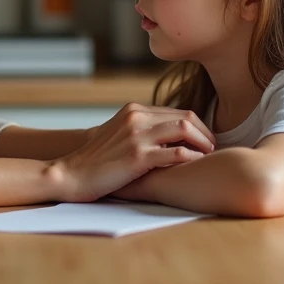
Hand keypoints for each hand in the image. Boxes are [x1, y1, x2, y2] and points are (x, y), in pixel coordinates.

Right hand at [49, 103, 215, 202]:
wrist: (71, 174)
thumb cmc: (95, 160)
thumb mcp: (118, 134)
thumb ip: (140, 129)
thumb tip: (167, 136)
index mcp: (133, 110)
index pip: (176, 111)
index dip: (196, 125)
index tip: (205, 139)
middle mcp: (136, 117)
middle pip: (185, 116)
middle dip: (204, 132)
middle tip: (212, 148)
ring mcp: (137, 135)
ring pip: (184, 129)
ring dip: (202, 142)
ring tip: (208, 156)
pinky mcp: (137, 156)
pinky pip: (175, 153)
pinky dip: (191, 157)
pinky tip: (197, 164)